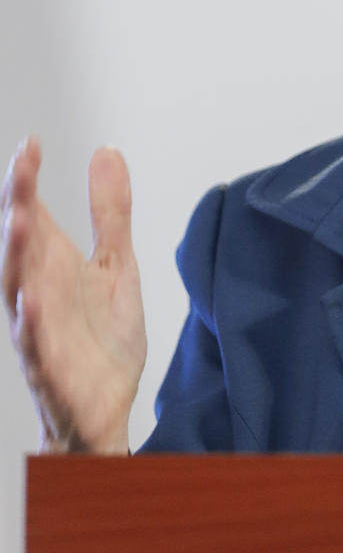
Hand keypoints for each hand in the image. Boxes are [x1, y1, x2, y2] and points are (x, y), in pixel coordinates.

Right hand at [1, 138, 145, 453]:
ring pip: (19, 293)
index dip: (26, 181)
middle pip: (20, 248)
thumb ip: (110, 212)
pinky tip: (30, 303)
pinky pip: (35, 348)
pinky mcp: (52, 371)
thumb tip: (105, 151)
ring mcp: (41, 333)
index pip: (34, 217)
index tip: (30, 143)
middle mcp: (38, 295)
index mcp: (52, 267)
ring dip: (16, 258)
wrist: (109, 410)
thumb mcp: (116, 264)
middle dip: (17, 209)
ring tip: (18, 221)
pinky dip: (31, 326)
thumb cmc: (101, 339)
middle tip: (19, 170)